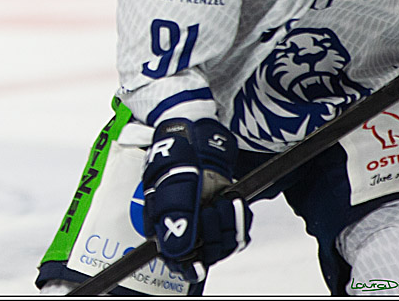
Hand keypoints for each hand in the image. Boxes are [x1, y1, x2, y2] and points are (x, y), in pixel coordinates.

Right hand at [142, 117, 251, 282]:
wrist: (199, 137)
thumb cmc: (178, 153)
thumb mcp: (172, 179)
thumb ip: (175, 215)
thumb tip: (176, 251)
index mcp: (160, 223)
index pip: (174, 258)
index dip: (188, 260)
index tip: (200, 255)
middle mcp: (181, 228)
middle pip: (200, 256)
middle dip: (212, 237)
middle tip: (213, 211)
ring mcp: (202, 224)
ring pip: (220, 248)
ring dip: (228, 228)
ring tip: (225, 203)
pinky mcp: (221, 219)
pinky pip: (235, 236)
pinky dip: (239, 222)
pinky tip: (233, 204)